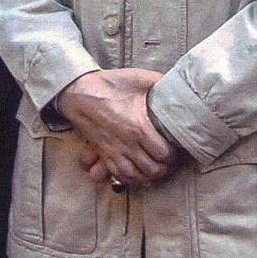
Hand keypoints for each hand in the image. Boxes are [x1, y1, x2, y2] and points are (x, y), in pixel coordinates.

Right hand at [59, 69, 180, 189]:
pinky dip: (129, 179)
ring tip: (155, 171)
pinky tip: (137, 175)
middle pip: (152, 169)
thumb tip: (178, 84)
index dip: (173, 155)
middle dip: (163, 168)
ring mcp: (113, 150)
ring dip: (148, 177)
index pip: (163, 154)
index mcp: (138, 127)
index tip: (175, 149)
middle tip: (168, 162)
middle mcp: (126, 143)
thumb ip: (160, 82)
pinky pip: (118, 174)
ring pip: (135, 176)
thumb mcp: (138, 78)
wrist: (78, 91)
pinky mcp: (104, 152)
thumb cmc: (108, 85)